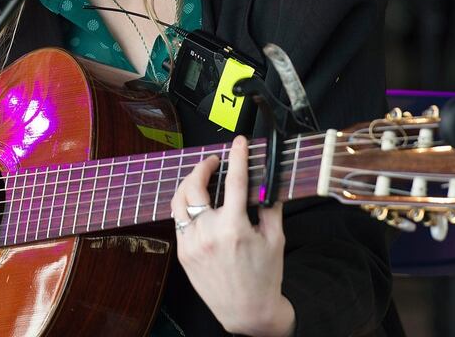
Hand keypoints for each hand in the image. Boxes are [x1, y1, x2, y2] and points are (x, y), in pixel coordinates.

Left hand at [170, 135, 295, 336]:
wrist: (247, 312)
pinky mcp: (183, 253)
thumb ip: (270, 206)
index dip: (236, 156)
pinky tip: (197, 201)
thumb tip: (268, 180)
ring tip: (202, 177)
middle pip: (194, 185)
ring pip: (180, 200)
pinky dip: (186, 205)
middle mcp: (208, 234)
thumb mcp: (275, 239)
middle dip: (203, 166)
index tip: (238, 143)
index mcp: (233, 228)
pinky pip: (179, 220)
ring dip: (189, 183)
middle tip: (214, 161)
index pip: (233, 181)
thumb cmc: (264, 277)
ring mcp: (191, 243)